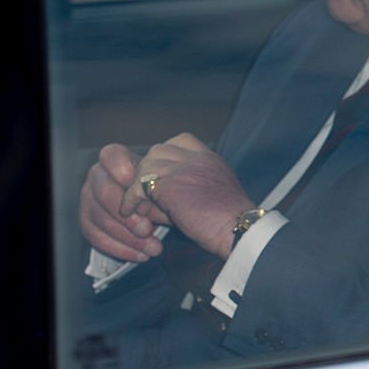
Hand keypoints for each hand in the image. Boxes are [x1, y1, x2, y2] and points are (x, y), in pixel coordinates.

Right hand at [79, 143, 167, 261]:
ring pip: (101, 219)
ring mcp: (88, 199)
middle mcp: (97, 177)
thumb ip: (161, 190)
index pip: (111, 155)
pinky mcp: (86, 221)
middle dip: (128, 215)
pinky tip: (142, 256)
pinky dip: (121, 249)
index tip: (137, 184)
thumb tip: (167, 202)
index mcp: (115, 160)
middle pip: (105, 193)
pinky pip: (97, 238)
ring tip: (154, 248)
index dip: (121, 169)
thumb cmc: (157, 189)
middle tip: (148, 230)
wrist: (146, 206)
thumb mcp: (162, 186)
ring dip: (129, 238)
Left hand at [120, 133, 254, 259]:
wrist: (237, 228)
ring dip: (137, 186)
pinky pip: (138, 186)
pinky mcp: (169, 185)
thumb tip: (164, 194)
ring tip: (137, 206)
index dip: (167, 155)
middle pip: (158, 150)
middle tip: (145, 193)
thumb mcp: (216, 192)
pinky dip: (131, 200)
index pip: (181, 140)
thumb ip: (195, 184)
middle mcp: (196, 158)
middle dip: (148, 170)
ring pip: (146, 165)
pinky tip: (132, 212)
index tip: (163, 174)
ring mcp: (182, 168)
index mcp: (210, 158)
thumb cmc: (230, 220)